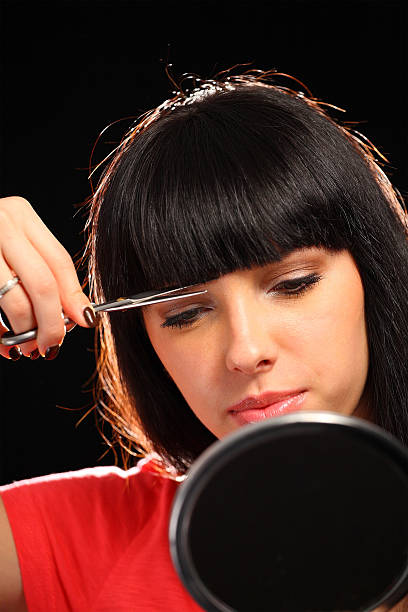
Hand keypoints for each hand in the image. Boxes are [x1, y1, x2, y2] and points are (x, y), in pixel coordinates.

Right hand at [0, 196, 95, 359]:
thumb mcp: (14, 239)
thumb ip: (42, 268)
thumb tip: (75, 312)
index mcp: (20, 215)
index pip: (59, 261)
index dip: (74, 296)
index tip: (84, 320)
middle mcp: (0, 225)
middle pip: (42, 283)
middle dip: (52, 322)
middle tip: (52, 345)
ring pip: (15, 300)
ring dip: (26, 331)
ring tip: (27, 347)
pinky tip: (3, 343)